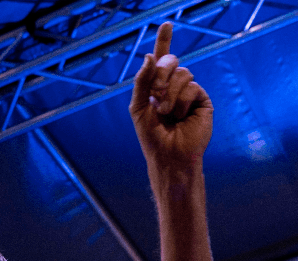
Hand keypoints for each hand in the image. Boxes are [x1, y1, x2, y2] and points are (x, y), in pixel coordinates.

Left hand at [129, 22, 212, 174]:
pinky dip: (181, 102)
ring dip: (169, 94)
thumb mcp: (139, 107)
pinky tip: (180, 117)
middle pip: (171, 62)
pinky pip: (192, 87)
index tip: (166, 24)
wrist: (168, 155)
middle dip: (161, 73)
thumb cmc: (151, 135)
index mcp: (157, 87)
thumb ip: (142, 81)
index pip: (161, 60)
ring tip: (167, 114)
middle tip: (156, 93)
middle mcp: (174, 87)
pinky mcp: (202, 100)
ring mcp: (189, 93)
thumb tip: (150, 56)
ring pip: (182, 74)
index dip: (164, 41)